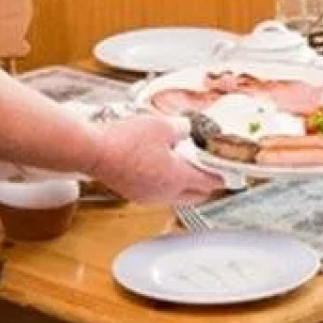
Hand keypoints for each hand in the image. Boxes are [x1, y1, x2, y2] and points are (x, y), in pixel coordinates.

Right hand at [88, 113, 223, 204]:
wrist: (94, 151)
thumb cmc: (126, 140)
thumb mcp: (163, 125)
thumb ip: (182, 128)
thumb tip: (186, 129)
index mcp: (178, 178)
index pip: (207, 182)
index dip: (220, 177)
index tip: (228, 176)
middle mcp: (164, 192)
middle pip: (194, 195)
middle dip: (204, 185)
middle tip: (209, 172)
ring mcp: (147, 196)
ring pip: (175, 196)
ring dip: (184, 185)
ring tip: (184, 166)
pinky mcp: (133, 193)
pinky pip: (157, 192)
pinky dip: (165, 184)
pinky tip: (160, 167)